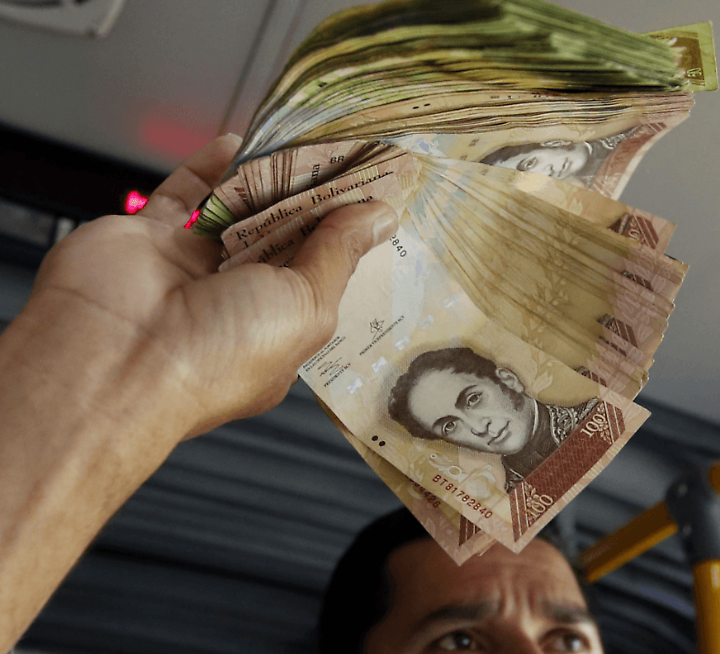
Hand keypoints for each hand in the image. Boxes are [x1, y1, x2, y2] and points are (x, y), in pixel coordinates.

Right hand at [27, 134, 398, 437]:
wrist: (113, 358)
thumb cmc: (213, 358)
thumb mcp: (306, 307)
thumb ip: (338, 255)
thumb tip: (377, 219)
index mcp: (281, 332)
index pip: (324, 275)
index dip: (347, 237)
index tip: (374, 195)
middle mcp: (237, 303)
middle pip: (284, 237)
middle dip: (312, 202)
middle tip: (344, 158)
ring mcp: (192, 269)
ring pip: (239, 211)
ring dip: (267, 180)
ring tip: (302, 145)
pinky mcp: (151, 239)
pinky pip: (185, 194)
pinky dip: (211, 167)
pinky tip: (240, 144)